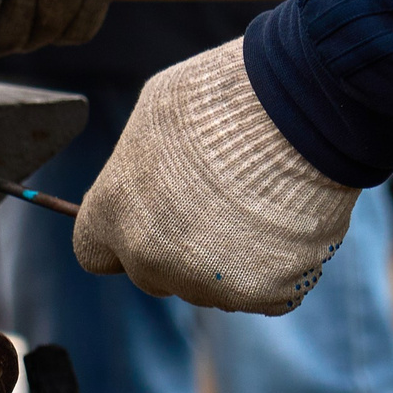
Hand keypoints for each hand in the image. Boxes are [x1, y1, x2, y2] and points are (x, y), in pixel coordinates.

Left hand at [73, 38, 358, 313]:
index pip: (95, 253)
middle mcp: (152, 259)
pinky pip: (265, 292)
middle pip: (154, 273)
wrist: (297, 110)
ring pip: (211, 286)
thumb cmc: (220, 99)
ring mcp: (208, 283)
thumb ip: (134, 168)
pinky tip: (286, 221)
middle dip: (177, 248)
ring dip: (227, 258)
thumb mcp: (154, 116)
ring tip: (257, 199)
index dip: (119, 237)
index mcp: (114, 214)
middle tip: (215, 200)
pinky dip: (276, 267)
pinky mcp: (265, 293)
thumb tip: (139, 183)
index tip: (146, 218)